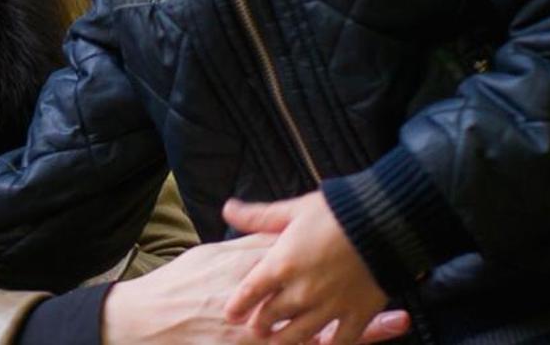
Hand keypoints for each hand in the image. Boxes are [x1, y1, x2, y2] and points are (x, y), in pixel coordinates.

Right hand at [101, 235, 408, 344]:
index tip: (365, 237)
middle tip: (396, 272)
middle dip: (358, 282)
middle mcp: (266, 301)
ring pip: (323, 328)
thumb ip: (241, 241)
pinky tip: (357, 344)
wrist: (150, 326)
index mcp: (253, 271)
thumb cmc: (179, 290)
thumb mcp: (209, 256)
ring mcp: (265, 333)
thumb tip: (264, 218)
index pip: (303, 255)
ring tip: (398, 319)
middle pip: (322, 291)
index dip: (335, 246)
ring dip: (361, 324)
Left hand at [222, 192, 389, 344]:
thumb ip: (259, 216)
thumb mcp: (294, 210)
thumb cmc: (338, 211)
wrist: (387, 222)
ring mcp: (329, 306)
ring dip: (286, 340)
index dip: (237, 305)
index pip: (249, 293)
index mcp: (282, 265)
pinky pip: (340, 341)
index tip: (232, 314)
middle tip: (256, 328)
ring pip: (299, 335)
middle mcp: (302, 291)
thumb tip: (228, 209)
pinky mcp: (357, 314)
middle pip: (271, 317)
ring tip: (279, 342)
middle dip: (260, 324)